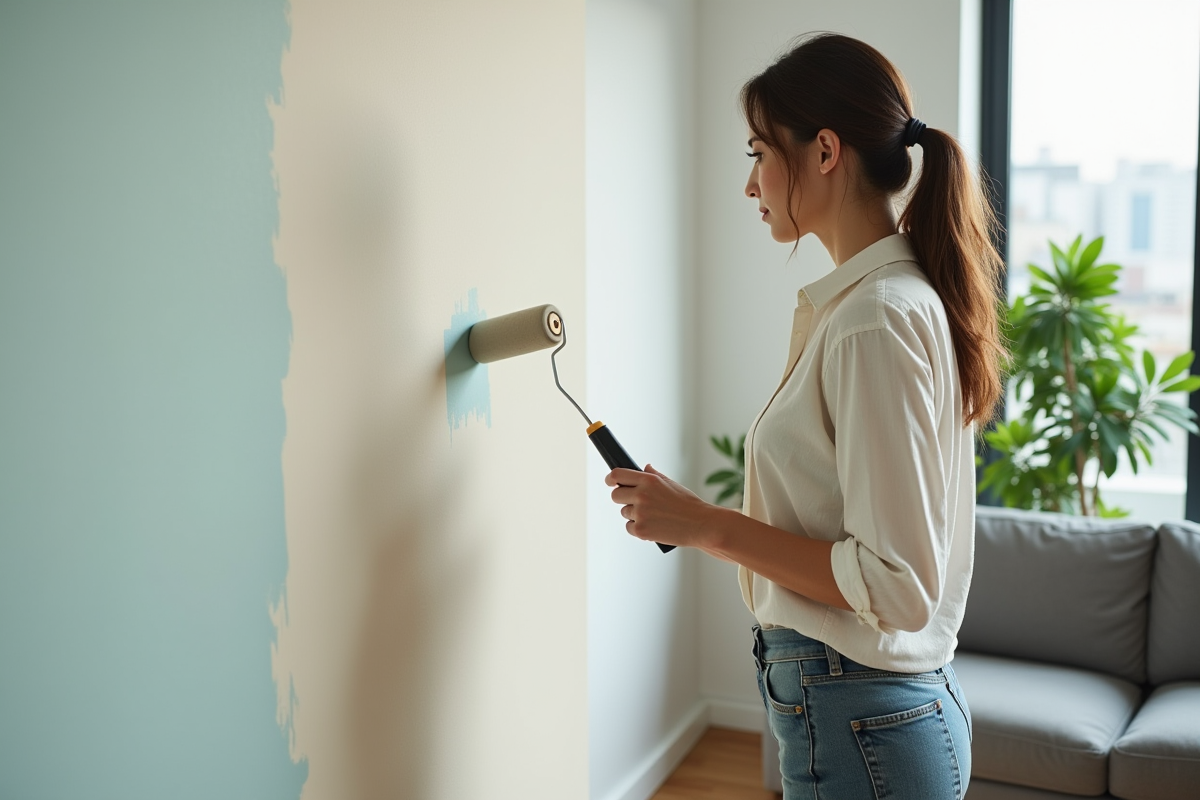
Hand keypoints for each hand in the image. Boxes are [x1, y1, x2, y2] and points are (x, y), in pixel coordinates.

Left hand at [604, 464, 722, 548]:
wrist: (701, 525)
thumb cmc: (689, 504)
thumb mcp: (672, 484)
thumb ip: (654, 476)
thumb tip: (644, 468)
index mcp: (649, 480)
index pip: (617, 474)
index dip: (610, 478)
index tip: (610, 482)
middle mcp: (641, 495)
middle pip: (616, 495)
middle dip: (623, 498)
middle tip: (636, 503)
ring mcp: (640, 513)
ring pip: (624, 512)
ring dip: (633, 515)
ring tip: (654, 516)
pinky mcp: (640, 530)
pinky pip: (629, 527)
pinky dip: (638, 528)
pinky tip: (653, 527)